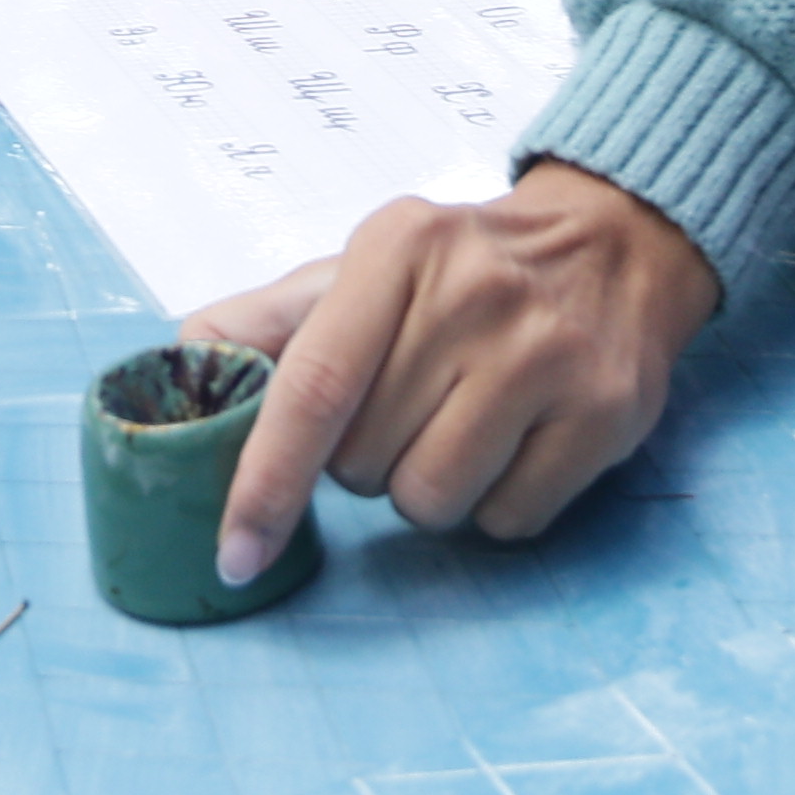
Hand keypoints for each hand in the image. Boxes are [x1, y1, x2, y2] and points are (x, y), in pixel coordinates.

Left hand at [190, 160, 724, 590]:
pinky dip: (496, 504)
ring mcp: (547, 355)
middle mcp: (475, 295)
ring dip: (426, 490)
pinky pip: (509, 520)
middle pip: (366, 461)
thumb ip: (268, 322)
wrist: (616, 243)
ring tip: (457, 425)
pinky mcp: (606, 411)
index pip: (312, 389)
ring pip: (432, 499)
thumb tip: (177, 364)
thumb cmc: (465, 270)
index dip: (264, 483)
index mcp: (397, 249)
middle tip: (405, 408)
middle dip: (363, 463)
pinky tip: (514, 442)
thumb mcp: (365, 267)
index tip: (234, 551)